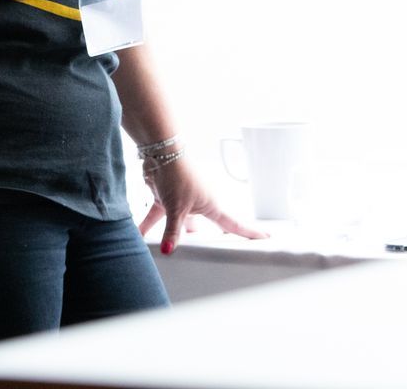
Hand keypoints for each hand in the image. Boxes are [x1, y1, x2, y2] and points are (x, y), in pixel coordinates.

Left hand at [136, 157, 264, 255]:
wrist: (159, 153)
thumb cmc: (177, 174)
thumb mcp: (176, 208)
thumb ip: (173, 232)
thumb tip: (169, 251)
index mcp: (211, 206)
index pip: (234, 224)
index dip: (250, 232)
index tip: (267, 237)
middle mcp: (200, 204)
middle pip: (209, 227)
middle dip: (214, 239)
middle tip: (225, 251)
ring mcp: (182, 201)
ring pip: (181, 224)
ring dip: (174, 235)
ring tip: (174, 253)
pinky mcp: (166, 198)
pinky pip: (158, 216)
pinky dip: (149, 225)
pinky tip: (140, 236)